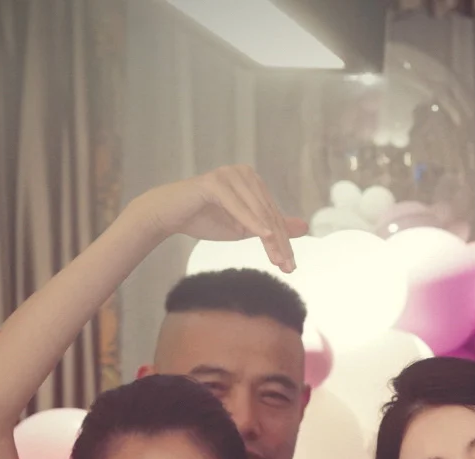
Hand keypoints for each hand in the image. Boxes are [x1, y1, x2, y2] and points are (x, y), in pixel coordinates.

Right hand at [133, 165, 305, 272]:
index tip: (291, 266)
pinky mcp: (214, 182)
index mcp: (253, 181)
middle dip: (280, 243)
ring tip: (279, 260)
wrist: (170, 216)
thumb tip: (304, 227)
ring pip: (257, 211)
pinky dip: (251, 222)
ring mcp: (229, 175)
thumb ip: (272, 227)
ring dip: (270, 238)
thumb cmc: (205, 219)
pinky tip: (265, 236)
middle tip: (289, 267)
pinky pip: (238, 205)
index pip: (273, 216)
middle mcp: (244, 173)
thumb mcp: (245, 227)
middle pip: (268, 214)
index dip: (284, 242)